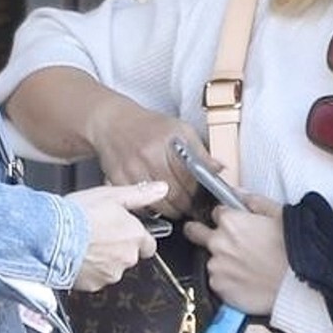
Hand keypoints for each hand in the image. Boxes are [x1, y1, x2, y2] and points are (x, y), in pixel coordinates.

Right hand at [70, 181, 165, 291]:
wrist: (51, 235)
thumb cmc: (79, 215)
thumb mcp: (112, 195)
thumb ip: (140, 194)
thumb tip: (161, 189)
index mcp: (135, 236)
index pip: (149, 244)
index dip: (136, 238)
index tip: (123, 232)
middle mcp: (127, 258)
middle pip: (129, 256)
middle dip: (117, 249)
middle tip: (99, 234)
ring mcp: (111, 273)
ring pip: (112, 268)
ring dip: (103, 260)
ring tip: (85, 245)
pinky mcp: (94, 285)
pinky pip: (95, 279)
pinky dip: (88, 271)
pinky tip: (77, 257)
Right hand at [85, 94, 208, 211]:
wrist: (113, 122)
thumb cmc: (149, 127)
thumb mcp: (180, 129)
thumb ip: (200, 151)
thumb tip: (219, 169)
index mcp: (167, 142)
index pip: (190, 178)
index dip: (198, 192)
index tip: (202, 198)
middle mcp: (148, 156)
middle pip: (175, 194)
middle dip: (186, 205)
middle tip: (191, 206)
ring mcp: (131, 170)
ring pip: (159, 203)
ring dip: (172, 210)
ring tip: (176, 206)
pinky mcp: (118, 181)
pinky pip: (140, 205)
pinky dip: (152, 209)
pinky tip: (157, 202)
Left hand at [181, 191, 286, 315]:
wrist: (300, 284)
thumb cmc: (294, 249)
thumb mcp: (279, 214)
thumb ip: (253, 201)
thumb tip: (239, 193)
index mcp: (230, 221)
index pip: (216, 212)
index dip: (226, 218)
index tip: (234, 225)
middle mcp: (217, 243)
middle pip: (196, 232)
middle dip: (200, 232)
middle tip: (221, 242)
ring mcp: (216, 267)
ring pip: (211, 260)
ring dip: (222, 261)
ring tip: (246, 268)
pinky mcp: (219, 289)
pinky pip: (218, 282)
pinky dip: (228, 281)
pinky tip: (246, 281)